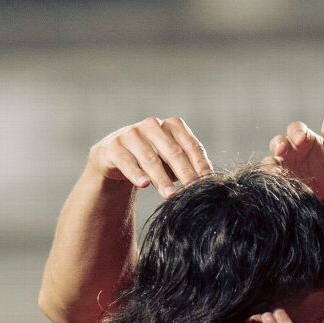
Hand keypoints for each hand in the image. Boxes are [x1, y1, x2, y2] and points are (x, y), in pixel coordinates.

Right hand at [88, 116, 212, 198]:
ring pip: (150, 159)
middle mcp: (153, 126)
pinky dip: (136, 173)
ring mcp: (132, 134)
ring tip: (170, 195)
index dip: (201, 164)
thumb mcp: (172, 161)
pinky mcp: (113, 147)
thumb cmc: (153, 159)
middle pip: (173, 152)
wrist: (114, 157)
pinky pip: (127, 162)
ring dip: (162, 179)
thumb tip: (210, 182)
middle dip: (185, 173)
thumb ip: (190, 166)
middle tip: (193, 190)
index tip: (207, 182)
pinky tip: (144, 184)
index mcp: (173, 126)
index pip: (191, 146)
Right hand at [262, 113, 323, 199]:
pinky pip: (271, 176)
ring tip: (276, 170)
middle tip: (282, 150)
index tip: (301, 139)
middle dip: (279, 145)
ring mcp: (283, 163)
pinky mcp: (280, 178)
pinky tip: (277, 180)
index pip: (296, 129)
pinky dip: (272, 177)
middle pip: (279, 141)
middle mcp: (290, 148)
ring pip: (271, 158)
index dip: (296, 132)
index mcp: (304, 137)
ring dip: (271, 163)